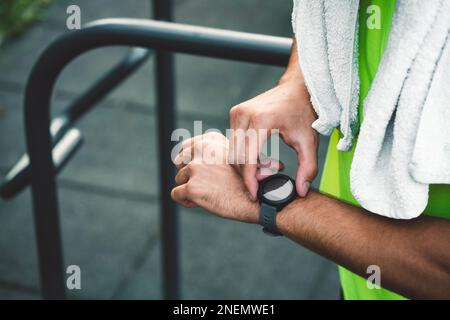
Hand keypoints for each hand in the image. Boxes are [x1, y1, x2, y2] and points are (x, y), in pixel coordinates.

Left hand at [171, 132, 259, 222]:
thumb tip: (183, 155)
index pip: (184, 148)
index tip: (203, 172)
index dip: (190, 163)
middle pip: (178, 163)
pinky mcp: (192, 186)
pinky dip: (186, 200)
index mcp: (210, 140)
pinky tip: (203, 201)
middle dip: (188, 175)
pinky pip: (176, 194)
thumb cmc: (245, 181)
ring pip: (178, 179)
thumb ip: (210, 152)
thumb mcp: (231, 155)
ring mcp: (196, 167)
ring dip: (190, 189)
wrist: (256, 199)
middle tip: (207, 184)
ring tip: (210, 193)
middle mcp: (202, 149)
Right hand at [229, 77, 317, 199]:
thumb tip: (301, 191)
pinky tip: (261, 157)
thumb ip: (308, 168)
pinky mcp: (234, 113)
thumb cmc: (303, 112)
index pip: (248, 158)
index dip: (250, 180)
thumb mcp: (309, 141)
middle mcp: (244, 114)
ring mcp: (237, 112)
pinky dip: (244, 155)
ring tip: (268, 165)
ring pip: (233, 151)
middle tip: (268, 178)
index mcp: (262, 120)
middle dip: (249, 174)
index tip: (255, 194)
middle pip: (237, 157)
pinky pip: (233, 142)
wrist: (296, 88)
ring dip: (247, 165)